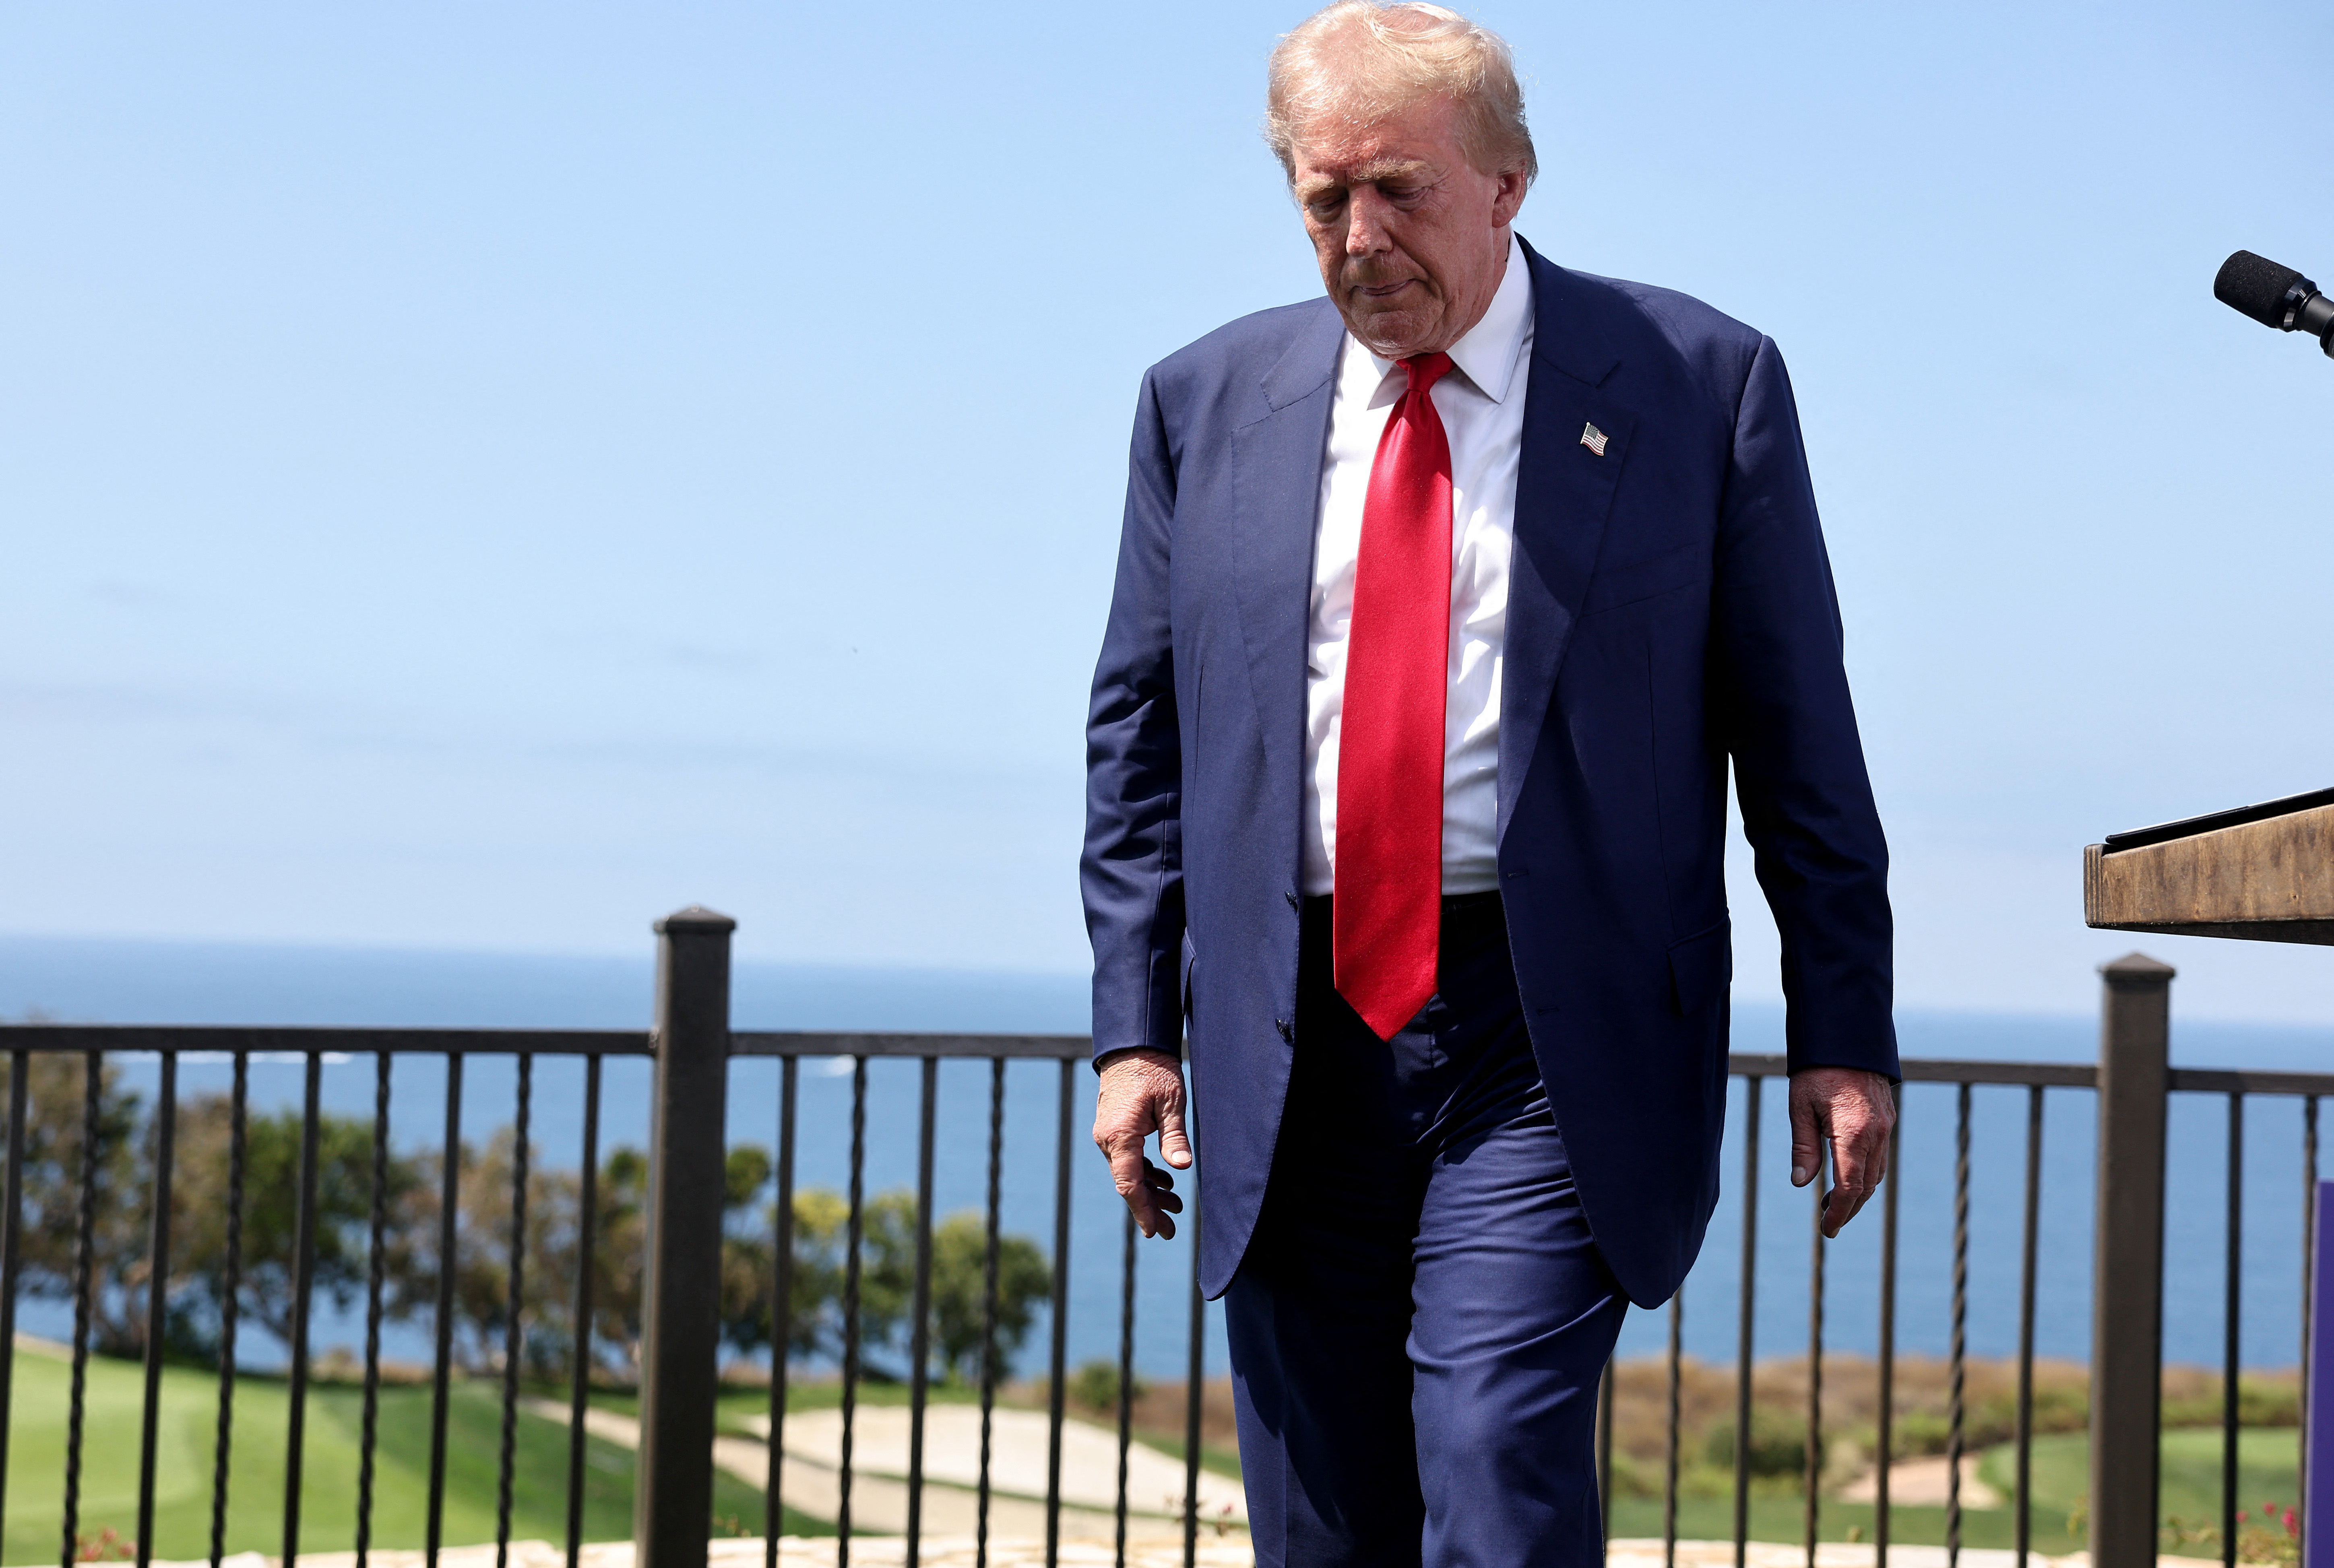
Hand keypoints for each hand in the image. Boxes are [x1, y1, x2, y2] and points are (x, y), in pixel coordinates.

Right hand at [1092, 1047, 1190, 1238]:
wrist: (1131, 1045)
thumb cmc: (1154, 1069)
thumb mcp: (1171, 1101)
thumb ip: (1174, 1136)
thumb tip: (1181, 1167)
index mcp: (1120, 1135)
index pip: (1129, 1183)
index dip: (1142, 1210)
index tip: (1155, 1232)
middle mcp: (1108, 1139)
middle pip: (1128, 1183)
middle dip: (1150, 1208)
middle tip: (1172, 1230)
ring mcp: (1108, 1135)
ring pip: (1128, 1173)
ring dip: (1150, 1191)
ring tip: (1176, 1205)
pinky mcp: (1113, 1129)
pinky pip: (1127, 1159)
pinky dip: (1144, 1173)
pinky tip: (1165, 1181)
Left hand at [1788, 1066, 1895, 1238]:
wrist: (1846, 1037)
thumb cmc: (1816, 1071)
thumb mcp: (1800, 1107)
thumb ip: (1804, 1147)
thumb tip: (1801, 1184)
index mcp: (1854, 1133)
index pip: (1851, 1186)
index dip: (1839, 1212)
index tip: (1827, 1229)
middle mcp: (1877, 1133)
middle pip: (1867, 1185)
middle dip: (1849, 1208)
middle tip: (1829, 1223)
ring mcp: (1887, 1125)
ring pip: (1877, 1172)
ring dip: (1858, 1192)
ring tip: (1833, 1203)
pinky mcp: (1888, 1118)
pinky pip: (1881, 1155)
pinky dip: (1866, 1172)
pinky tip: (1847, 1174)